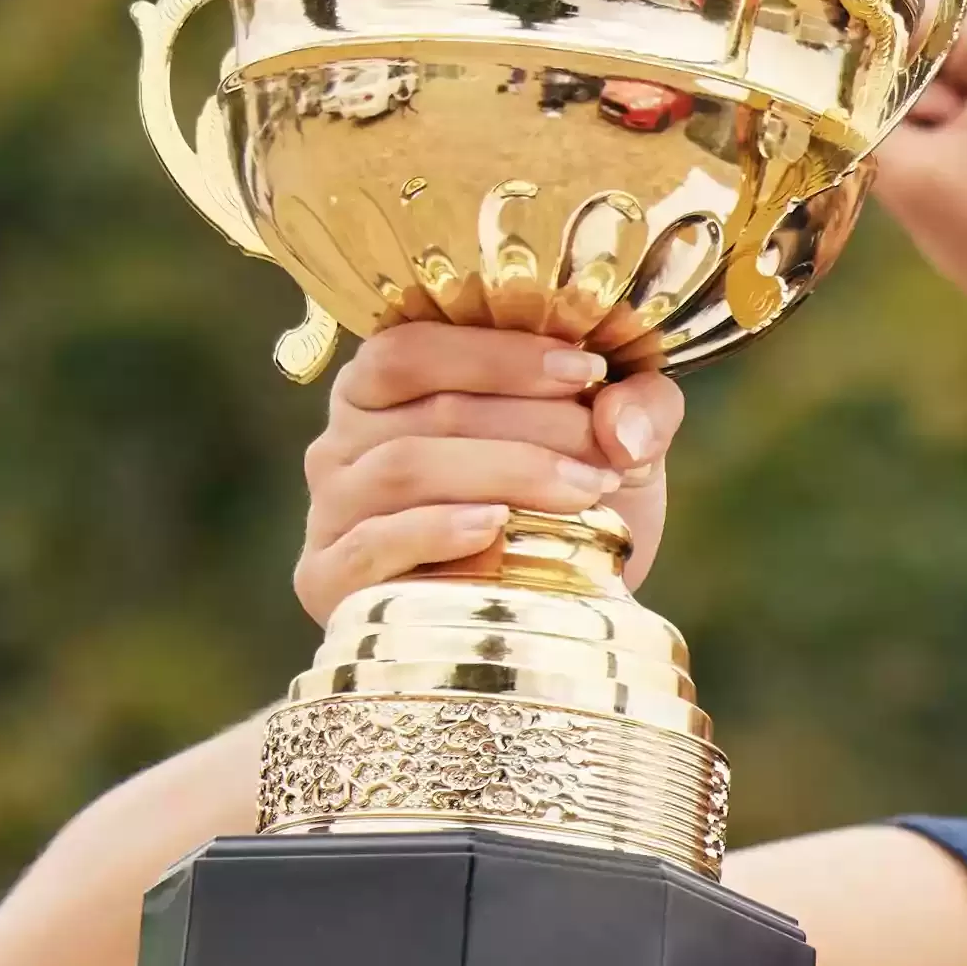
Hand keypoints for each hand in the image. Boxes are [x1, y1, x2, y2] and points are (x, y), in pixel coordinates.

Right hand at [296, 325, 678, 621]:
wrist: (550, 618)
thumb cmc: (567, 509)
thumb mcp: (615, 446)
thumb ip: (639, 410)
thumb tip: (623, 423)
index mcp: (383, 387)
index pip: (414, 347)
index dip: (501, 355)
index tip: (589, 371)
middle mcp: (343, 440)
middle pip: (426, 409)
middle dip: (531, 423)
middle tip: (607, 451)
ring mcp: (330, 510)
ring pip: (402, 467)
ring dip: (503, 472)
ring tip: (586, 490)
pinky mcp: (327, 579)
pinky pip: (371, 544)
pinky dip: (435, 532)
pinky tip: (495, 527)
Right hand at [871, 1, 966, 348]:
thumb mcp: (909, 175)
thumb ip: (846, 121)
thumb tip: (802, 92)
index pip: (882, 25)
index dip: (860, 85)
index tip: (887, 143)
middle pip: (899, 59)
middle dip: (896, 120)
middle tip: (942, 177)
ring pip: (914, 98)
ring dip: (915, 149)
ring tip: (961, 191)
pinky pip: (942, 125)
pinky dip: (935, 161)